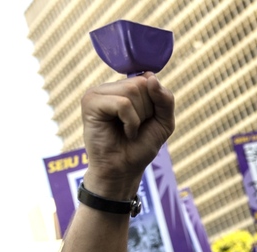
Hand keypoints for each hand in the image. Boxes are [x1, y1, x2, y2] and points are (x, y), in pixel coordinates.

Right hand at [80, 72, 174, 197]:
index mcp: (126, 88)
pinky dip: (130, 122)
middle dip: (147, 111)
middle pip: (141, 85)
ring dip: (138, 118)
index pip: (149, 80)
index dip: (155, 104)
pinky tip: (124, 132)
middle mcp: (111, 87)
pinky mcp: (91, 102)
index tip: (146, 121)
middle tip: (135, 128)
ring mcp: (98, 92)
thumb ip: (165, 99)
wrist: (124, 170)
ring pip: (132, 92)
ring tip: (129, 130)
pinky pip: (123, 104)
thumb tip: (151, 77)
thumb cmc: (141, 146)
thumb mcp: (164, 122)